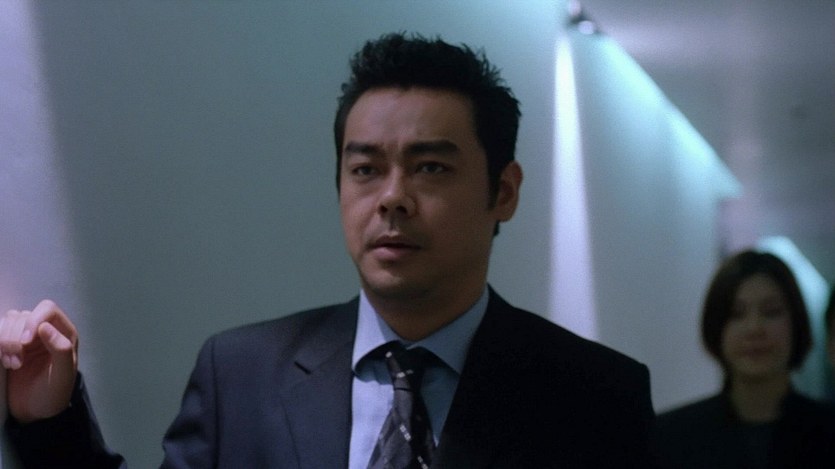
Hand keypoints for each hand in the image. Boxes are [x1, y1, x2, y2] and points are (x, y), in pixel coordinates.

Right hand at [0, 300, 78, 422]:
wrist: (35, 411)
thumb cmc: (53, 393)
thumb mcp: (63, 376)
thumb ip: (61, 350)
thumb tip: (45, 326)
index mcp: (63, 332)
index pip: (46, 309)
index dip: (32, 320)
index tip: (25, 343)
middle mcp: (44, 328)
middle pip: (22, 316)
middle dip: (14, 339)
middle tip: (16, 364)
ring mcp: (25, 335)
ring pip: (7, 321)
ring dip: (4, 342)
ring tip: (12, 364)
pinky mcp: (9, 343)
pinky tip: (3, 361)